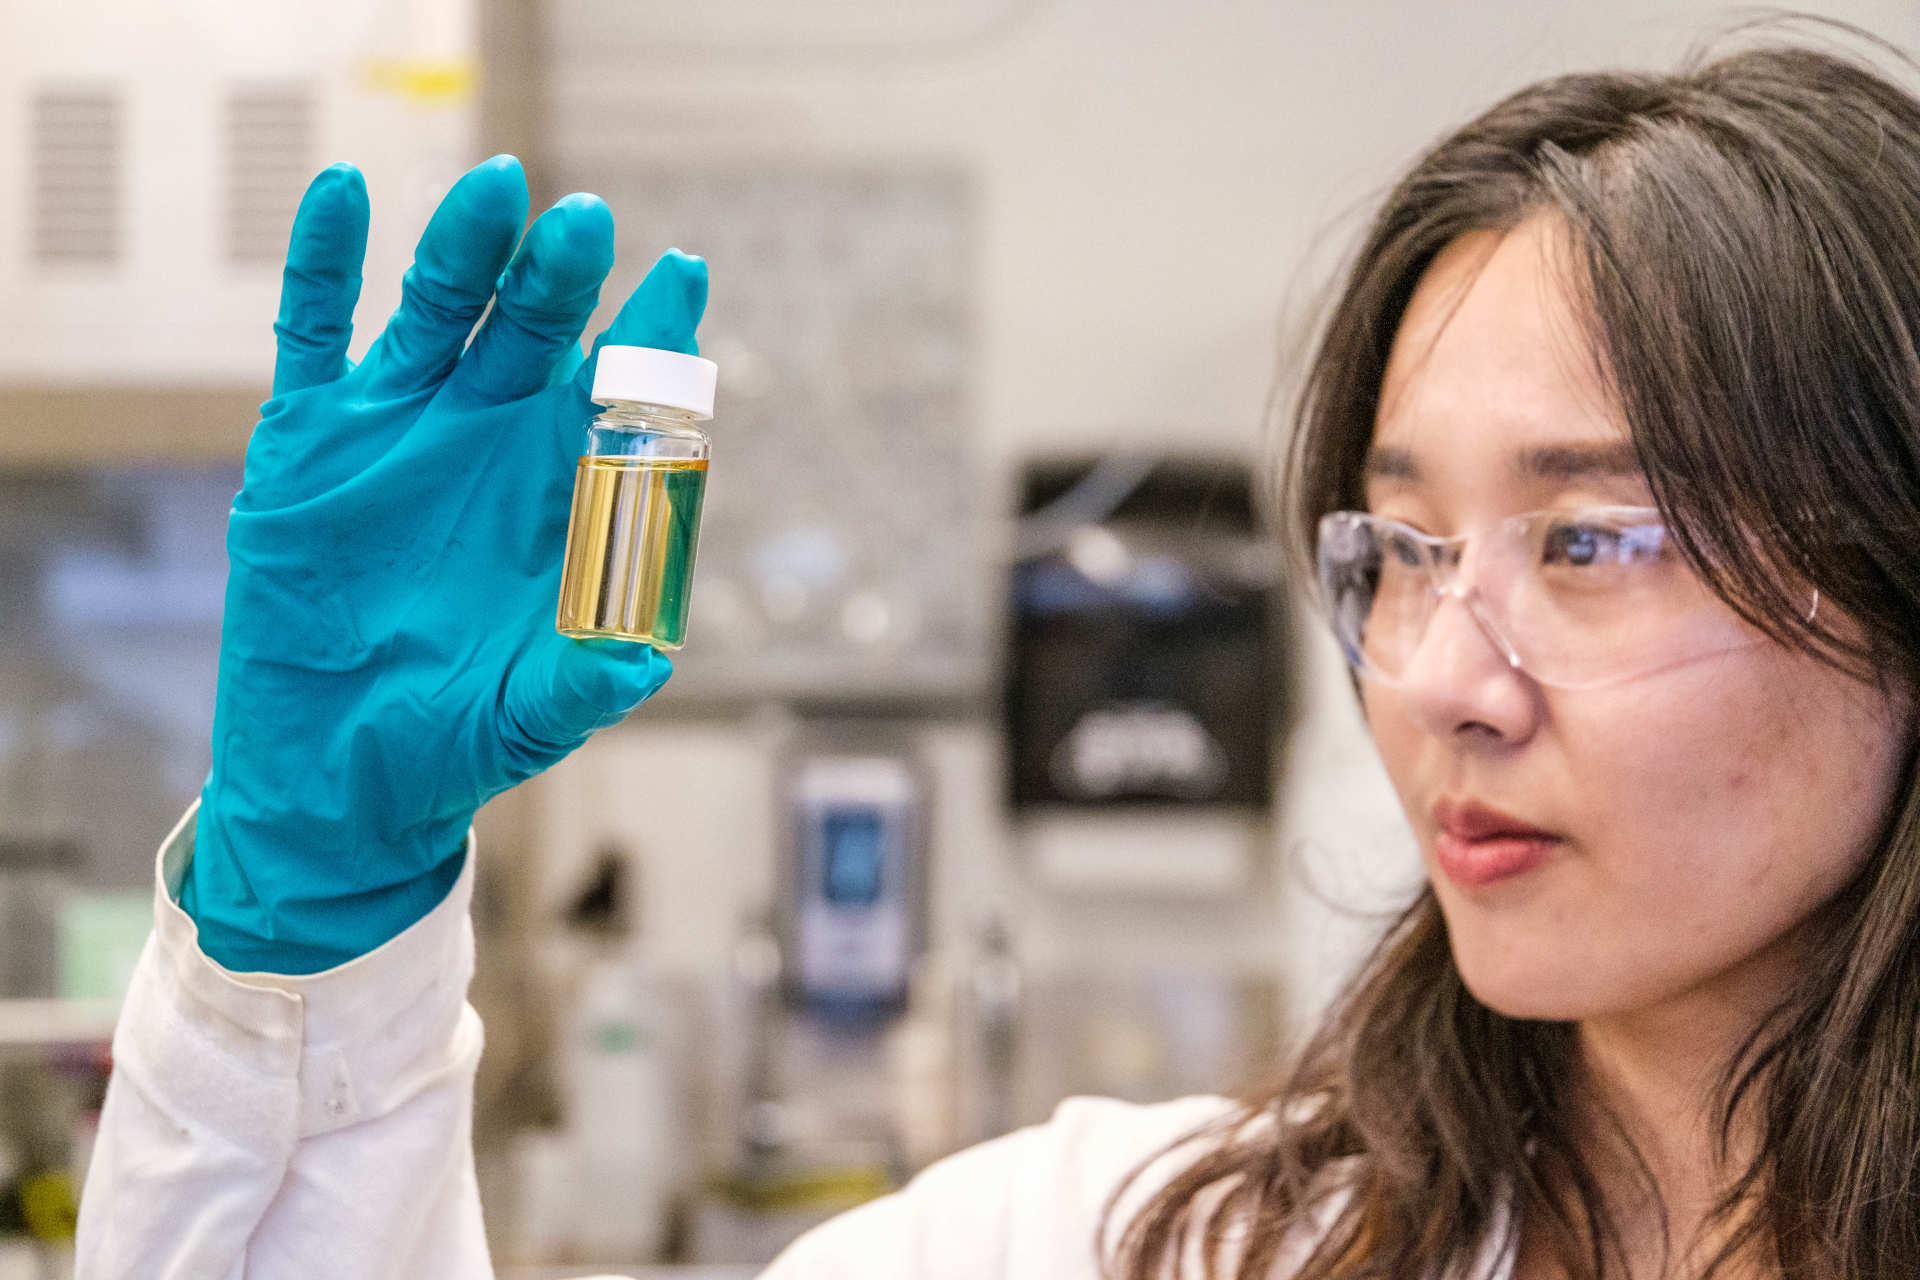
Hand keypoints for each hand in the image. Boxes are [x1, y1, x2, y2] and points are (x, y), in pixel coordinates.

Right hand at [182, 156, 706, 972]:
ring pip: (436, 310)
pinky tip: (338, 190)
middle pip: (532, 331)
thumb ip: (587, 679)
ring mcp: (400, 429)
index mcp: (560, 490)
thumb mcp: (531, 714)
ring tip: (495, 189)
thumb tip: (648, 656)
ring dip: (463, 248)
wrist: (340, 774)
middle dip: (558, 277)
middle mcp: (489, 441)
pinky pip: (313, 332)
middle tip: (583, 223)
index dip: (651, 333)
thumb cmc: (457, 740)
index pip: (618, 392)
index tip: (681, 273)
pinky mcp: (310, 440)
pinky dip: (323, 262)